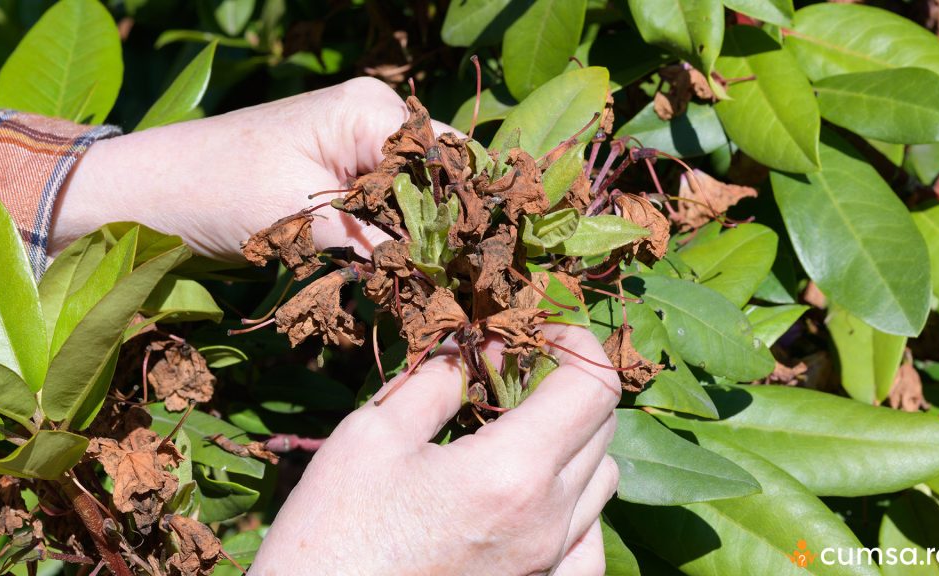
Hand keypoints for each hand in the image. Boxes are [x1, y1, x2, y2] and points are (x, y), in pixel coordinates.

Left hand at [51, 77, 457, 259]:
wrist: (148, 192)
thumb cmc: (213, 189)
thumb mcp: (297, 218)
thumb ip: (368, 239)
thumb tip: (432, 273)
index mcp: (368, 111)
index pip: (448, 157)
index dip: (467, 213)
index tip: (476, 269)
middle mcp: (371, 117)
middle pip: (437, 176)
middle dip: (446, 231)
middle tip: (457, 288)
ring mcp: (355, 143)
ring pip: (415, 195)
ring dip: (418, 240)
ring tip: (433, 288)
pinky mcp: (338, 172)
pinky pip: (385, 203)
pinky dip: (391, 239)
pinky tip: (398, 273)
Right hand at [249, 325, 621, 575]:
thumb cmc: (333, 531)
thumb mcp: (373, 435)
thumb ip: (437, 380)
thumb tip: (476, 347)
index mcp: (511, 473)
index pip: (594, 387)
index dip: (576, 344)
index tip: (539, 332)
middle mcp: (548, 522)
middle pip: (603, 427)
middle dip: (568, 384)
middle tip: (515, 371)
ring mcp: (550, 566)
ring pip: (604, 480)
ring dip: (575, 440)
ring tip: (520, 431)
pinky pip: (593, 539)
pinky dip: (577, 502)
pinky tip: (533, 496)